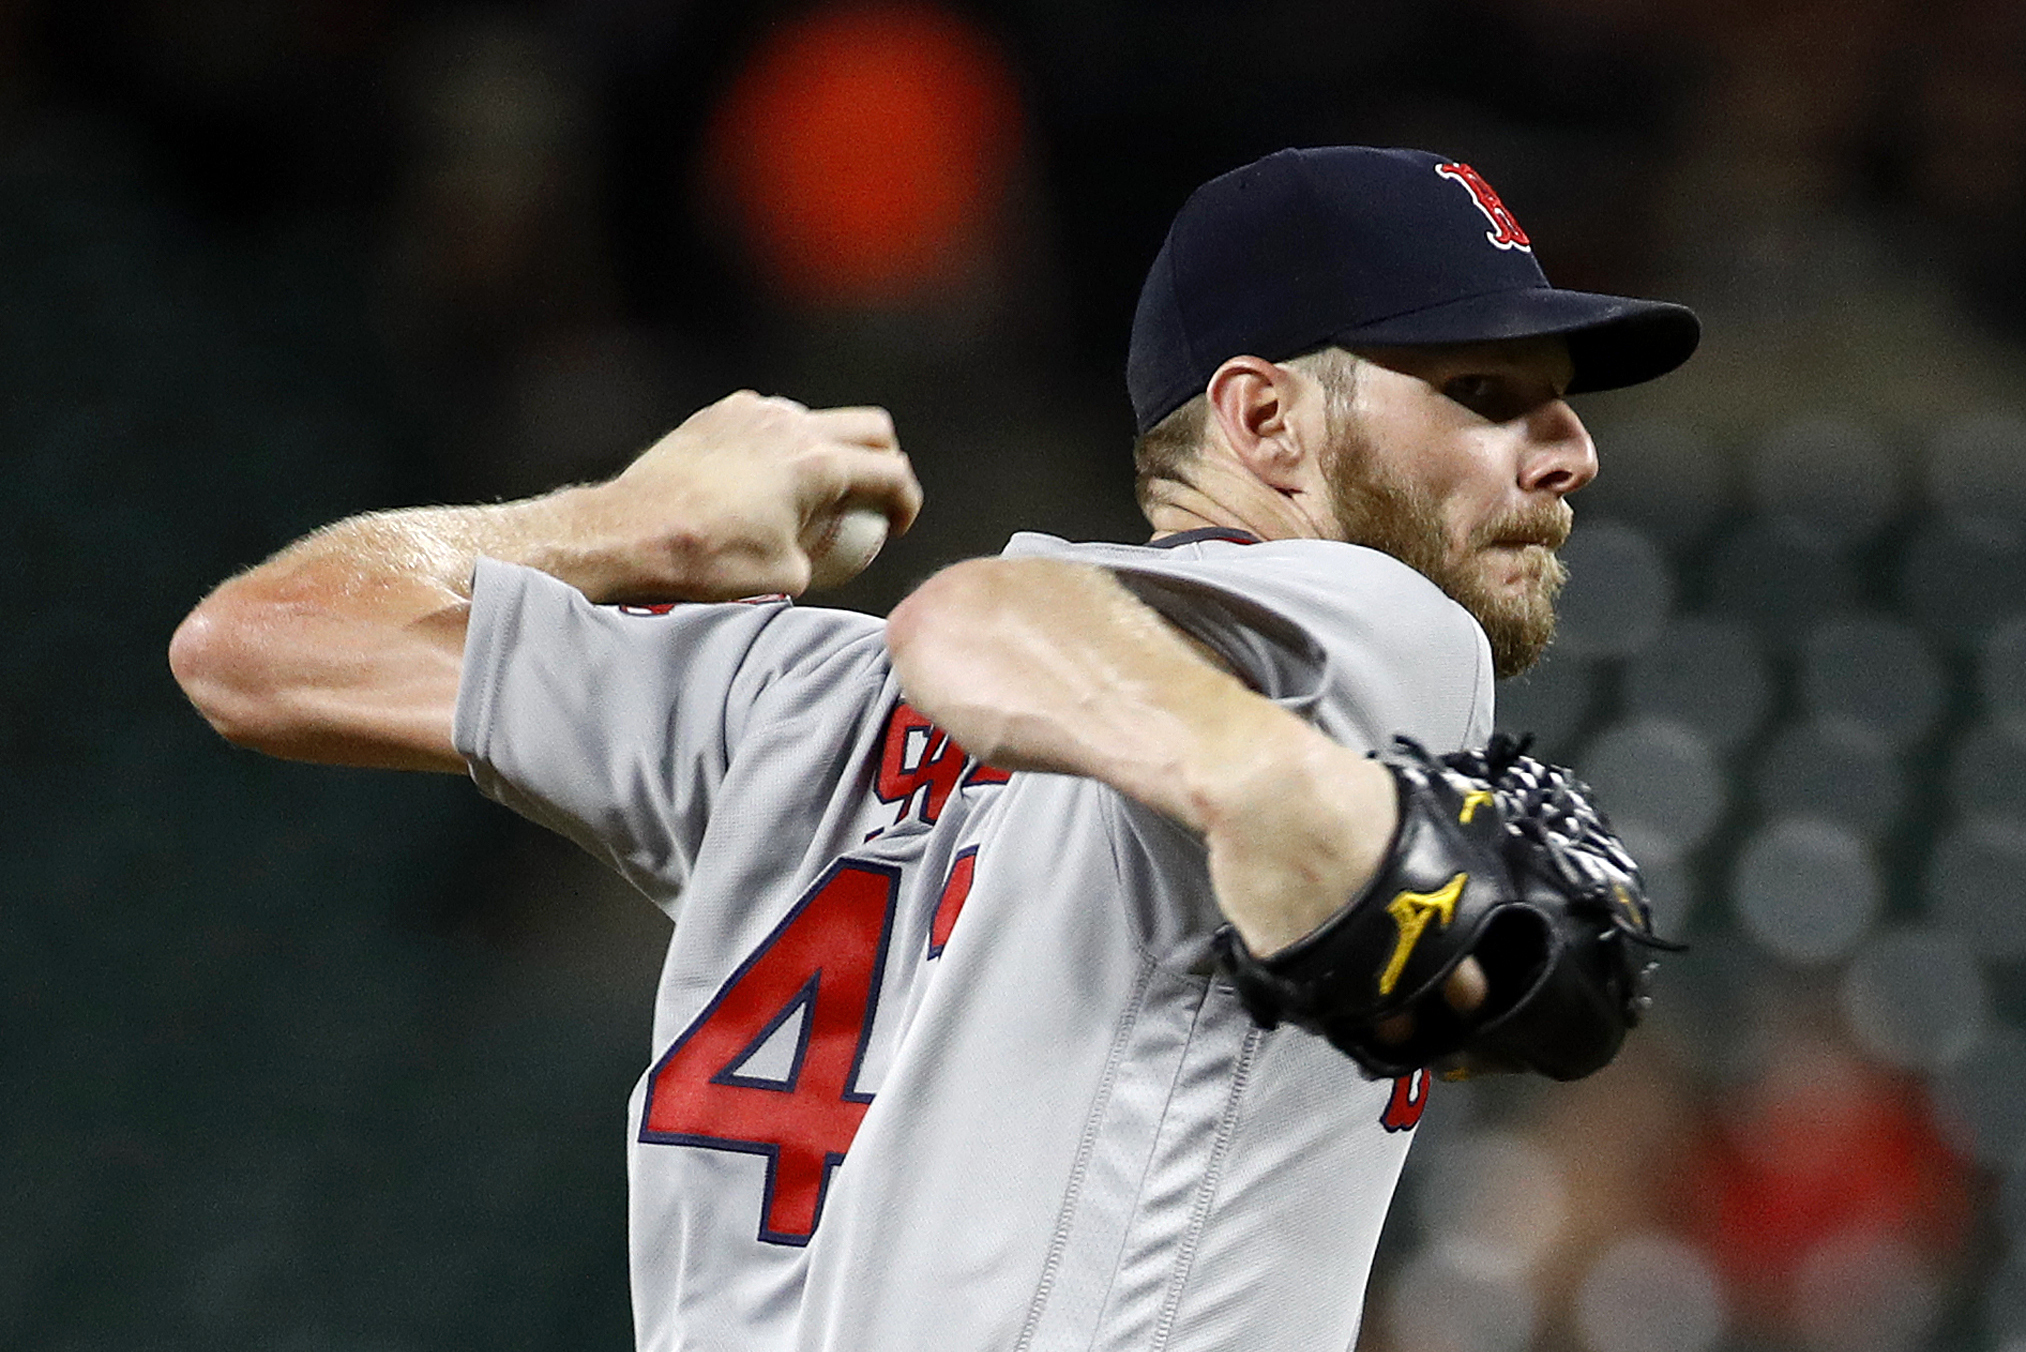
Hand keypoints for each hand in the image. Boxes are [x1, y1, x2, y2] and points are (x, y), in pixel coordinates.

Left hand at [561, 391, 923, 602]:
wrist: (630, 533)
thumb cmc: (707, 561)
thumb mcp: (786, 578)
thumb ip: (821, 555)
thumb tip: (821, 551)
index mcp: (818, 465)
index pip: (891, 473)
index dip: (907, 503)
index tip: (898, 527)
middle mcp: (792, 425)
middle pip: (870, 428)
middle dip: (885, 461)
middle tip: (874, 499)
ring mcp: (754, 412)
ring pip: (819, 417)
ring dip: (833, 447)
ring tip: (816, 490)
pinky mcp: (721, 412)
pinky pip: (772, 418)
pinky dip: (785, 442)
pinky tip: (765, 478)